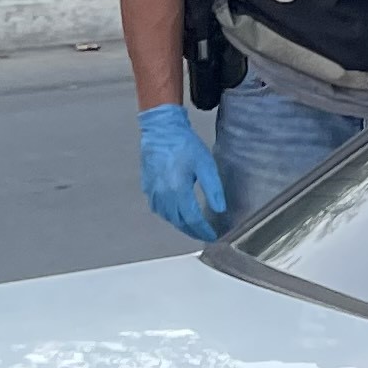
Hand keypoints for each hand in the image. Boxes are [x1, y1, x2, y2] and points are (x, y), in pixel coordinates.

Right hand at [137, 102, 225, 238]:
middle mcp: (162, 195)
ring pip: (167, 217)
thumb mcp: (206, 165)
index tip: (213, 236)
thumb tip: (220, 209)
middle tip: (205, 234)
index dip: (203, 231)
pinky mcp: (147, 187)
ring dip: (180, 224)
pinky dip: (169, 215)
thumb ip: (213, 189)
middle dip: (193, 231)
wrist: (161, 131)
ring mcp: (152, 192)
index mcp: (178, 190)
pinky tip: (177, 213)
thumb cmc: (185, 146)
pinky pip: (158, 208)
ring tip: (193, 227)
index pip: (192, 220)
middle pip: (178, 222)